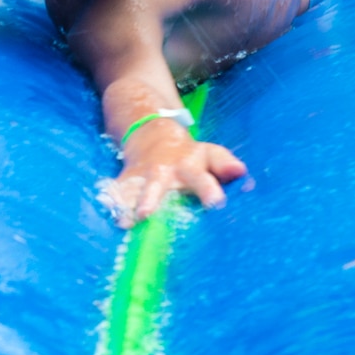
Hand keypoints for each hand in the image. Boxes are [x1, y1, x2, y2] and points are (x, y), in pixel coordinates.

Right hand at [102, 122, 247, 225]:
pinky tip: (114, 219)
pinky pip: (117, 193)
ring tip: (129, 221)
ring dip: (131, 203)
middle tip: (148, 214)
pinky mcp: (125, 181)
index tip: (216, 204)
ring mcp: (142, 176)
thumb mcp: (209, 155)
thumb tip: (241, 172)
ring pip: (135, 189)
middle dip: (153, 198)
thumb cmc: (188, 155)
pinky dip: (113, 204)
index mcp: (190, 166)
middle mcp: (164, 172)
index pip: (202, 178)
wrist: (151, 133)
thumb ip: (224, 164)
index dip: (209, 190)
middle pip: (159, 184)